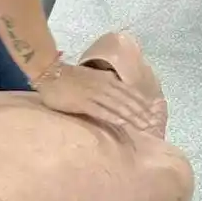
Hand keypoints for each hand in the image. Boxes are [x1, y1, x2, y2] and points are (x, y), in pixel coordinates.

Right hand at [35, 62, 156, 130]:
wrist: (49, 73)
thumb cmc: (69, 77)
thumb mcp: (91, 77)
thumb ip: (104, 83)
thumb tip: (116, 90)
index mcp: (106, 79)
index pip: (129, 91)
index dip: (141, 102)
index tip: (152, 112)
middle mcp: (103, 85)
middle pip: (127, 100)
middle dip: (140, 112)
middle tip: (152, 124)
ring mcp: (94, 93)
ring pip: (118, 106)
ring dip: (132, 116)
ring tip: (143, 127)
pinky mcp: (83, 102)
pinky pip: (102, 111)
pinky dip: (114, 117)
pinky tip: (123, 124)